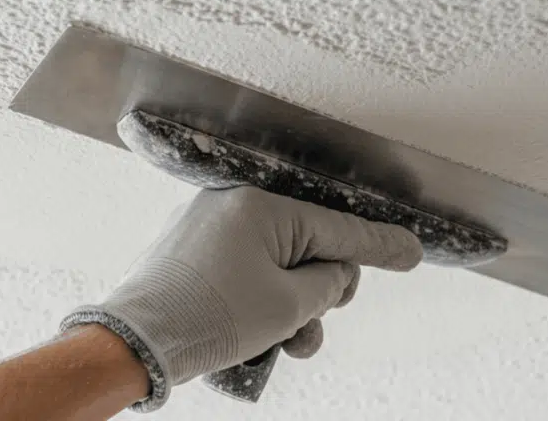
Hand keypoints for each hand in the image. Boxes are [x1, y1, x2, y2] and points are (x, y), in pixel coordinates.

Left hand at [62, 187, 422, 410]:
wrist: (136, 341)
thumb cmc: (207, 318)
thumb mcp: (289, 306)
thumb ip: (329, 284)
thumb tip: (338, 275)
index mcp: (261, 207)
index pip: (338, 226)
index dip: (379, 245)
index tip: (412, 252)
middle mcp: (234, 205)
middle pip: (308, 246)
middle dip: (319, 290)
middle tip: (312, 321)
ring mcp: (209, 227)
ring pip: (276, 263)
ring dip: (289, 306)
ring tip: (280, 342)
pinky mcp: (193, 252)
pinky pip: (244, 268)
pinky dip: (259, 299)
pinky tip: (253, 334)